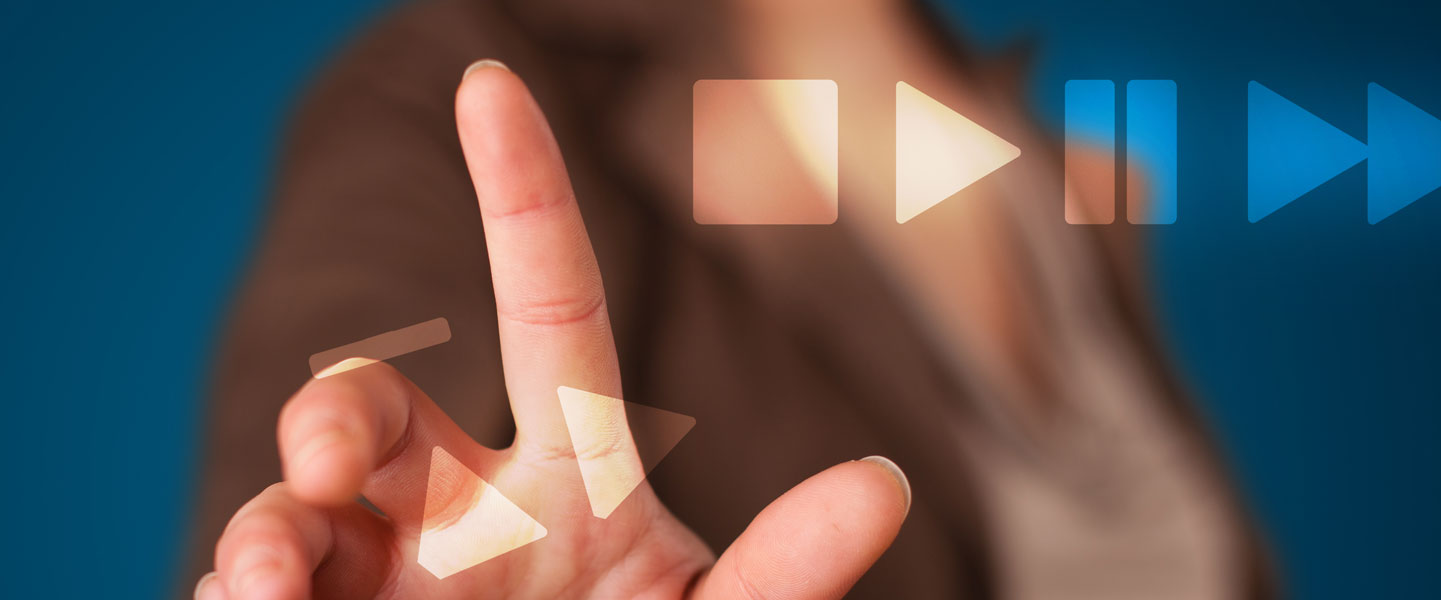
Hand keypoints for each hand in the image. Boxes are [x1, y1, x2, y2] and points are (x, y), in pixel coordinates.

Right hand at [195, 60, 910, 599]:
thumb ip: (783, 570)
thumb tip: (885, 485)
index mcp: (571, 471)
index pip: (550, 309)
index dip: (525, 197)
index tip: (489, 80)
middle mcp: (462, 504)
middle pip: (379, 404)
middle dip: (336, 411)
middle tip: (331, 461)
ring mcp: (381, 572)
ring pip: (295, 505)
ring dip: (267, 529)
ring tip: (267, 584)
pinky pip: (251, 591)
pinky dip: (240, 596)